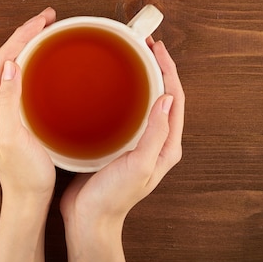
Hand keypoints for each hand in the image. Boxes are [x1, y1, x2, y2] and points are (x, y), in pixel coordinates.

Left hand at [0, 7, 57, 200]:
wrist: (27, 198)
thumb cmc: (22, 173)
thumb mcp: (14, 138)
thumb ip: (8, 102)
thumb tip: (11, 64)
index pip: (1, 59)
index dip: (21, 36)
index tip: (42, 21)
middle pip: (6, 56)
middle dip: (26, 33)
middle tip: (48, 17)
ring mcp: (1, 106)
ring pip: (13, 64)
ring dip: (28, 43)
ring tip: (47, 28)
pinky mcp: (14, 112)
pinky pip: (21, 77)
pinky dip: (33, 60)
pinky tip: (46, 57)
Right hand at [60, 39, 184, 225]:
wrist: (89, 218)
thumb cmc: (113, 196)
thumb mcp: (138, 165)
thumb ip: (155, 134)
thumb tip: (166, 98)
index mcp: (166, 145)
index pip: (174, 98)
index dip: (168, 69)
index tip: (155, 47)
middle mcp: (155, 140)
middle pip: (163, 94)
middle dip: (157, 66)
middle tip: (142, 43)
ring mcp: (137, 141)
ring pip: (145, 100)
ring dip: (141, 76)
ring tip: (129, 55)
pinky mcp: (118, 142)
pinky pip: (126, 109)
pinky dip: (122, 91)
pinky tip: (107, 84)